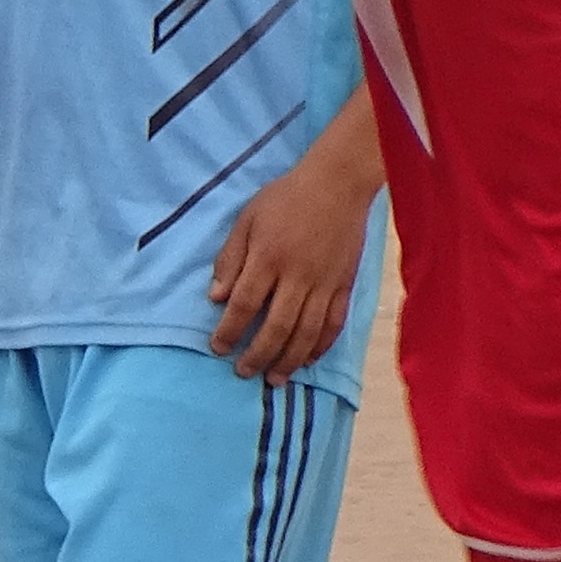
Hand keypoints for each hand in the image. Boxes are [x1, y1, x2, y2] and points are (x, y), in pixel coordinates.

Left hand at [209, 143, 373, 379]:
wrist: (337, 182)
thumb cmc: (286, 197)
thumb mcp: (247, 219)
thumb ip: (230, 258)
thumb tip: (216, 298)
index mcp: (269, 257)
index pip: (245, 304)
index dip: (229, 330)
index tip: (218, 349)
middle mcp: (298, 275)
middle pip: (276, 326)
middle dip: (258, 354)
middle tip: (243, 372)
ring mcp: (325, 282)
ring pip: (307, 332)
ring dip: (288, 360)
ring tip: (274, 379)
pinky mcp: (344, 284)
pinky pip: (334, 323)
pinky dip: (321, 346)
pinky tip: (307, 360)